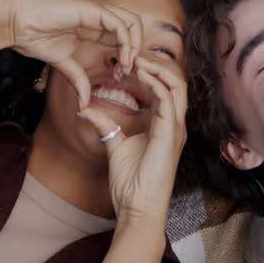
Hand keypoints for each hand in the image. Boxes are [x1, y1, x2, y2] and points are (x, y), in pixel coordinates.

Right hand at [3, 0, 143, 107]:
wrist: (16, 22)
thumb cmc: (33, 36)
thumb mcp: (62, 64)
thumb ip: (77, 79)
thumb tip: (84, 106)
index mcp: (93, 27)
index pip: (123, 38)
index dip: (126, 57)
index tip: (118, 77)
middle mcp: (99, 17)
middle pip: (133, 29)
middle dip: (136, 51)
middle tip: (125, 72)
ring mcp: (97, 11)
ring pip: (133, 23)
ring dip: (135, 46)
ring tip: (125, 66)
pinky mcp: (93, 9)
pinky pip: (121, 25)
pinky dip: (126, 43)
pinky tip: (121, 59)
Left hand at [80, 56, 186, 222]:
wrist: (137, 208)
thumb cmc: (131, 183)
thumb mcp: (114, 145)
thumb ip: (105, 125)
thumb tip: (86, 109)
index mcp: (164, 125)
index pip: (165, 89)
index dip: (150, 72)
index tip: (130, 62)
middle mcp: (174, 125)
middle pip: (175, 83)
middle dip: (157, 65)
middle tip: (135, 54)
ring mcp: (175, 130)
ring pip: (177, 87)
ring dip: (158, 70)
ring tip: (138, 60)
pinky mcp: (171, 136)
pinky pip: (168, 102)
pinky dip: (157, 85)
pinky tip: (142, 75)